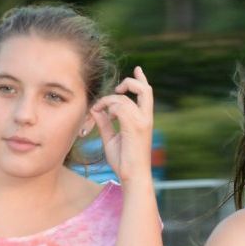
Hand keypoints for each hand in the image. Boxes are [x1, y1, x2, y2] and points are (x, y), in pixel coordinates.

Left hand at [90, 66, 153, 183]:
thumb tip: (97, 110)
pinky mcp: (134, 127)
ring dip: (108, 101)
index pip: (146, 93)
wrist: (132, 176)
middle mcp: (146, 118)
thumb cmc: (123, 162)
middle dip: (130, 82)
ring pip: (124, 98)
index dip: (142, 79)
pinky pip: (120, 107)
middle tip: (117, 88)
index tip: (138, 69)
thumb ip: (105, 123)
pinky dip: (108, 108)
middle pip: (145, 89)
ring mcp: (142, 122)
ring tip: (99, 111)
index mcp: (143, 120)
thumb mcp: (111, 138)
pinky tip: (103, 116)